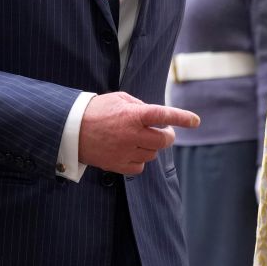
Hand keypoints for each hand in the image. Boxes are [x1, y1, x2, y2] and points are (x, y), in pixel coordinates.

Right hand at [78, 92, 199, 174]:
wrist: (71, 130)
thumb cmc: (97, 111)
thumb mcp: (119, 99)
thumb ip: (140, 106)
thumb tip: (156, 117)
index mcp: (132, 115)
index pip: (163, 115)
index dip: (182, 117)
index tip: (195, 121)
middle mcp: (131, 134)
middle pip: (163, 140)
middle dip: (168, 136)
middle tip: (164, 132)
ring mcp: (125, 151)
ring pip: (153, 154)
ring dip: (151, 147)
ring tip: (138, 139)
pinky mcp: (118, 165)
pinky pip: (140, 166)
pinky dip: (140, 160)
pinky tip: (131, 151)